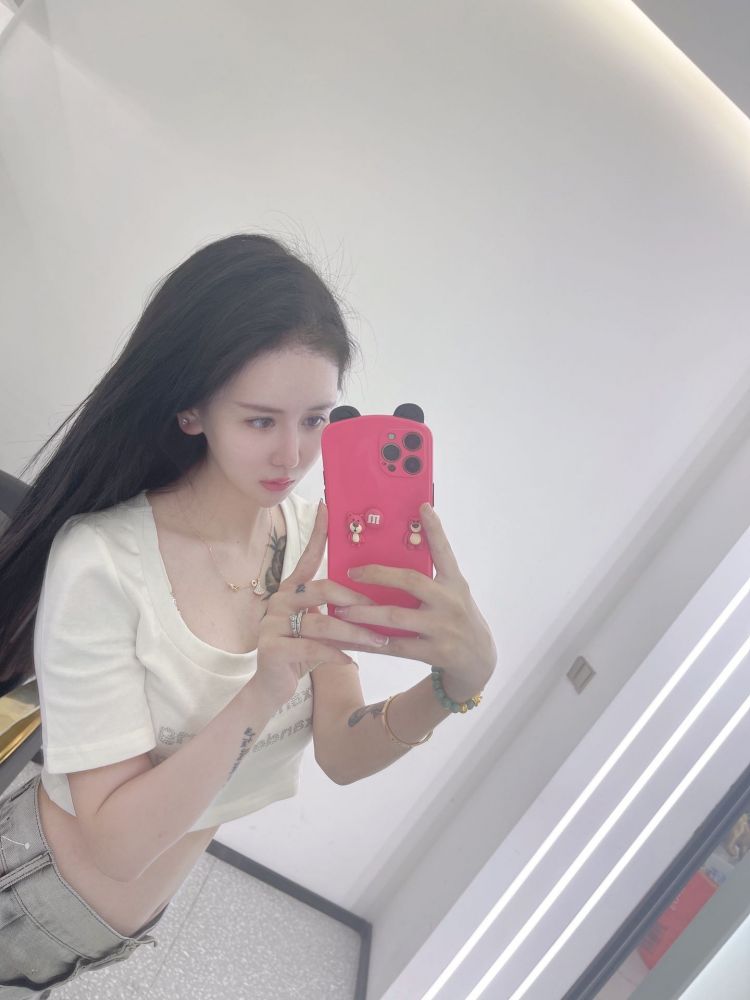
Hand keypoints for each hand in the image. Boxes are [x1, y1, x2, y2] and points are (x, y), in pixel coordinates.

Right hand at [255, 502, 401, 704]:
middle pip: (323, 589)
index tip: (327, 506)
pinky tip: (351, 661)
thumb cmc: (302, 651)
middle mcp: (279, 600)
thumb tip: (375, 600)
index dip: (318, 532)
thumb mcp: (320, 627)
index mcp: (292, 589)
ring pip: (321, 622)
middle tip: (379, 612)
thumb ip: (336, 611)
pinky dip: (336, 654)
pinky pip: (312, 647)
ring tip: (377, 642)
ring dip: (354, 633)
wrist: (272, 687)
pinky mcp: (272, 648)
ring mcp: (272, 624)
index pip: (307, 556)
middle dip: (356, 601)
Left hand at [332, 504, 497, 701]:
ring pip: (396, 617)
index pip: (444, 551)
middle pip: (411, 581)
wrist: (478, 659)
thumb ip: (433, 576)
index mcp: (454, 582)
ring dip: (365, 614)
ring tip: (341, 611)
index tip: (422, 506)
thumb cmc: (457, 617)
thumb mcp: (454, 592)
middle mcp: (449, 601)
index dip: (435, 529)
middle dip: (378, 575)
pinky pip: (394, 647)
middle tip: (352, 572)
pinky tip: (351, 640)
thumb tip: (399, 554)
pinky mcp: (434, 651)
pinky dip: (370, 644)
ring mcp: (442, 628)